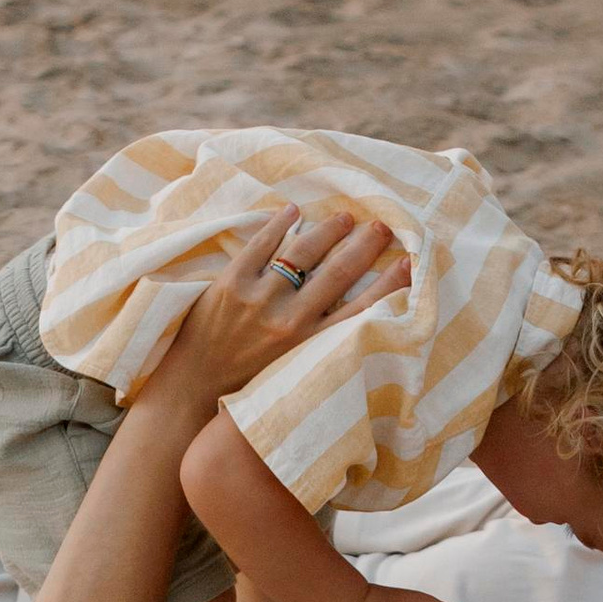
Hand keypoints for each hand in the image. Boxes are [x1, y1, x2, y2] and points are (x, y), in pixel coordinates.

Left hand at [148, 208, 408, 429]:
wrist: (193, 389)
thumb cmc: (247, 386)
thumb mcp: (293, 372)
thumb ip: (319, 345)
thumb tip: (353, 318)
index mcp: (308, 346)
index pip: (360, 309)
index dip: (389, 284)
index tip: (409, 263)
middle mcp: (288, 321)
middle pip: (338, 272)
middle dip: (364, 245)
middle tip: (382, 226)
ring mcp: (258, 299)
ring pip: (302, 251)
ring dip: (328, 230)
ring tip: (345, 217)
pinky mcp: (231, 283)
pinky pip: (261, 244)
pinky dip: (280, 224)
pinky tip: (294, 212)